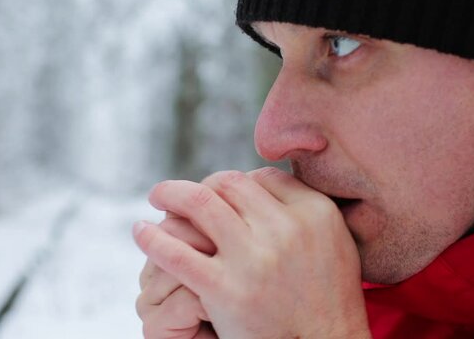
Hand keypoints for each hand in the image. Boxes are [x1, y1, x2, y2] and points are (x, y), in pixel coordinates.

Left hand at [133, 168, 370, 338]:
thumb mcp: (333, 240)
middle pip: (228, 183)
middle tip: (180, 192)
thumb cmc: (326, 295)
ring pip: (200, 203)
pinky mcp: (225, 289)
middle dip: (201, 184)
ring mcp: (253, 259)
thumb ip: (300, 208)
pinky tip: (140, 231)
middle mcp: (285, 230)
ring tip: (157, 197)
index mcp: (315, 213)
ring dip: (170, 194)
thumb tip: (256, 180)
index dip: (235, 183)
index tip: (219, 193)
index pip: (262, 177)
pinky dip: (153, 238)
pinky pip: (177, 252)